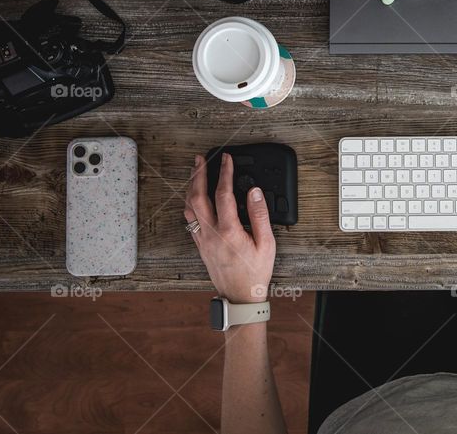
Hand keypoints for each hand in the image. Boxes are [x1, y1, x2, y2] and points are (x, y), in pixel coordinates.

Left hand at [184, 153, 275, 303]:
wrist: (239, 296)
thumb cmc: (255, 272)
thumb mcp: (266, 244)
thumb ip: (259, 215)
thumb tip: (254, 192)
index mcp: (228, 231)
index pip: (223, 194)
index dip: (224, 173)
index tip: (226, 159)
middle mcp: (211, 233)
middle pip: (197, 196)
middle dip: (199, 174)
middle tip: (202, 159)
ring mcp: (202, 240)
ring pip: (189, 207)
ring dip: (191, 187)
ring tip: (196, 173)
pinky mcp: (200, 245)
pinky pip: (189, 219)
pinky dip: (190, 203)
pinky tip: (194, 198)